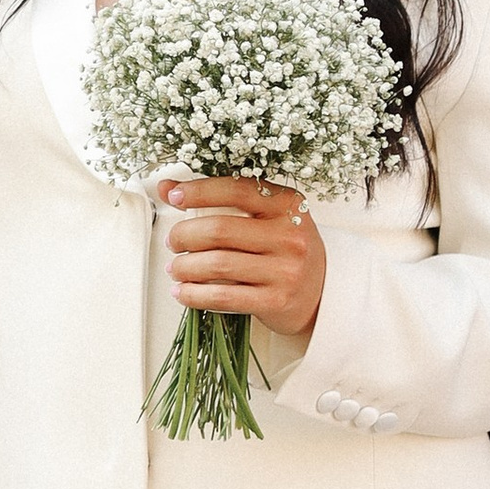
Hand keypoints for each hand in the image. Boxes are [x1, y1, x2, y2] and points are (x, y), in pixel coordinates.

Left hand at [160, 179, 325, 337]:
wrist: (322, 293)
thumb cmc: (286, 250)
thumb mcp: (266, 217)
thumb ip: (222, 200)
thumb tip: (167, 188)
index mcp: (287, 206)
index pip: (235, 190)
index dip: (198, 191)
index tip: (173, 196)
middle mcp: (289, 236)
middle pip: (219, 230)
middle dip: (184, 235)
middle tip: (174, 241)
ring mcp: (285, 270)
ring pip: (217, 264)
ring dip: (184, 267)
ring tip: (176, 267)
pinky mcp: (276, 301)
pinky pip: (223, 296)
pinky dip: (194, 294)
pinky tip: (183, 291)